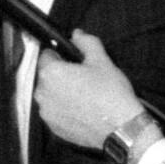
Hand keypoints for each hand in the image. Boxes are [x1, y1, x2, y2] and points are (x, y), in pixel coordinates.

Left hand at [35, 31, 146, 147]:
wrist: (122, 129)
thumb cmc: (112, 94)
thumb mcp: (102, 61)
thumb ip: (87, 43)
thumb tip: (77, 34)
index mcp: (50, 73)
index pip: (47, 55)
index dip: (62, 57)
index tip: (76, 63)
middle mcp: (42, 92)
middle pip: (48, 76)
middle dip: (62, 76)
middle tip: (85, 80)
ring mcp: (46, 111)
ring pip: (51, 95)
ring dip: (62, 93)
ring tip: (86, 97)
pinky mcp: (53, 127)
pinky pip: (55, 112)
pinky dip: (65, 110)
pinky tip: (83, 110)